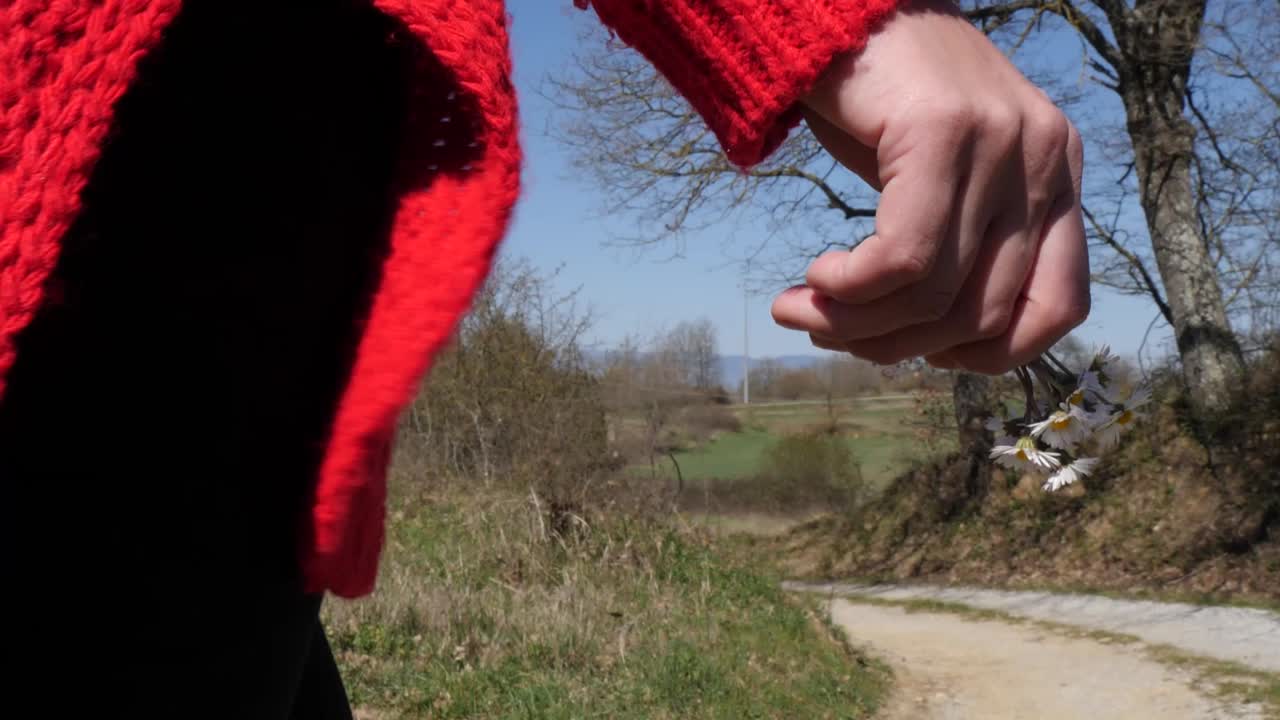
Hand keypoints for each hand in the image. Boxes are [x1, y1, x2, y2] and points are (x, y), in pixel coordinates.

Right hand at [770, 0, 1088, 373]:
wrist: (841, 10)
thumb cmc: (879, 101)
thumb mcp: (934, 184)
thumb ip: (954, 247)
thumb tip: (924, 346)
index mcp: (1057, 178)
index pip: (1059, 308)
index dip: (989, 355)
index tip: (919, 351)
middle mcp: (1048, 160)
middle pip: (981, 312)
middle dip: (893, 345)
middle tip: (826, 334)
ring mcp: (1003, 142)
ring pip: (936, 293)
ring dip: (855, 323)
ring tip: (801, 310)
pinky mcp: (945, 131)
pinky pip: (903, 255)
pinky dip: (850, 288)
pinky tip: (813, 277)